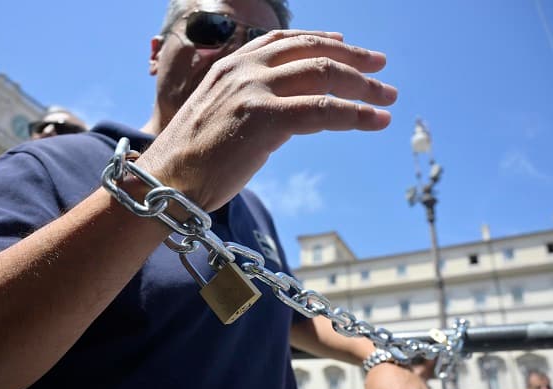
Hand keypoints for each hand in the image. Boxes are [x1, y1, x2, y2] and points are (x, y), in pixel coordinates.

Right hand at [139, 30, 397, 211]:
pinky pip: (322, 110)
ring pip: (324, 77)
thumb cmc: (191, 160)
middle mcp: (245, 68)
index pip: (288, 41)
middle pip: (314, 53)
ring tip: (388, 98)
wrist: (164, 183)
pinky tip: (377, 120)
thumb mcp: (221, 115)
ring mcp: (254, 91)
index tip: (351, 48)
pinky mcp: (264, 119)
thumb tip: (292, 110)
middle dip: (355, 61)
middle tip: (382, 70)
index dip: (325, 41)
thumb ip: (255, 102)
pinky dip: (356, 114)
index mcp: (233, 64)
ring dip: (363, 87)